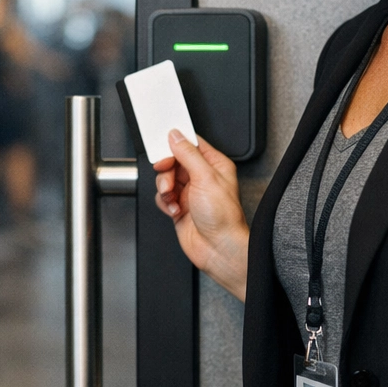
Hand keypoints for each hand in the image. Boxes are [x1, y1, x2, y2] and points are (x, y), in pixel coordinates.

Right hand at [153, 129, 249, 300]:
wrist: (219, 249)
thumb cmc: (224, 218)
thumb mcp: (205, 177)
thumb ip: (188, 154)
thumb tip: (176, 137)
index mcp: (214, 165)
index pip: (191, 144)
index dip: (176, 144)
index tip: (164, 147)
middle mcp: (202, 177)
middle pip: (174, 161)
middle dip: (167, 170)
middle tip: (165, 174)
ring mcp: (190, 193)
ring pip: (166, 179)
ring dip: (165, 187)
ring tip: (172, 197)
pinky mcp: (180, 207)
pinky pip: (163, 197)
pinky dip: (165, 202)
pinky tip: (174, 209)